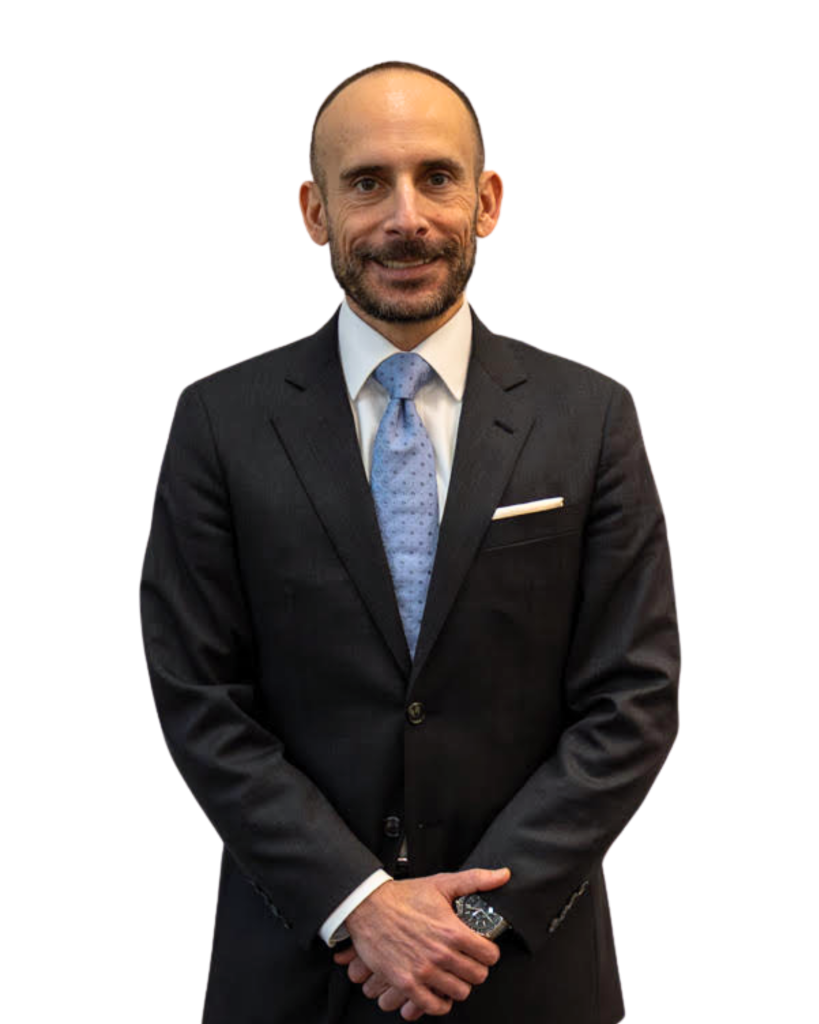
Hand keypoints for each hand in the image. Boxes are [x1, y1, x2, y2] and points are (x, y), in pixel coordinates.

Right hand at [336, 867, 509, 1016]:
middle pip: (477, 977)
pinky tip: (438, 990)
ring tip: (452, 975)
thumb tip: (503, 875)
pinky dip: (439, 1002)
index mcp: (452, 930)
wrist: (368, 906)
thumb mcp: (441, 883)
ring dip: (458, 985)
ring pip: (459, 993)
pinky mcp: (406, 983)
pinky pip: (433, 1006)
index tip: (481, 950)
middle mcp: (440, 953)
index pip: (489, 955)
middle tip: (467, 962)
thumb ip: (476, 880)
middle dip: (475, 969)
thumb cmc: (404, 895)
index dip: (488, 952)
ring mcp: (423, 971)